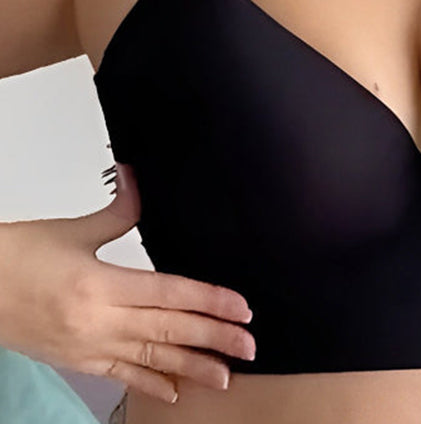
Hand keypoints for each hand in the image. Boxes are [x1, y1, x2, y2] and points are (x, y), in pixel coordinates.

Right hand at [0, 163, 255, 403]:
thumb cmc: (16, 258)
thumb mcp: (74, 229)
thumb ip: (119, 209)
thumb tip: (138, 178)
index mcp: (101, 285)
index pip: (170, 294)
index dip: (210, 301)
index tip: (241, 309)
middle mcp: (98, 321)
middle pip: (168, 330)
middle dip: (213, 338)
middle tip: (248, 345)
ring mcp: (88, 346)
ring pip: (151, 359)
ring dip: (191, 367)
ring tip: (225, 375)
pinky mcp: (76, 360)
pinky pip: (121, 374)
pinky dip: (150, 382)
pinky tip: (175, 390)